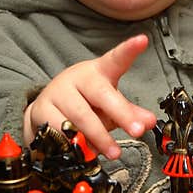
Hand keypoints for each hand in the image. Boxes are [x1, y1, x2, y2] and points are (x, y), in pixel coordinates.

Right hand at [23, 34, 156, 159]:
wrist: (47, 109)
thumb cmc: (86, 104)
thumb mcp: (110, 106)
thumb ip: (130, 113)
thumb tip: (149, 122)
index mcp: (100, 71)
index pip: (116, 58)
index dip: (129, 50)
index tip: (142, 40)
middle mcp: (79, 77)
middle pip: (102, 94)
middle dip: (122, 114)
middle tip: (137, 131)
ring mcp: (58, 92)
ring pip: (82, 117)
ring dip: (100, 138)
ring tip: (114, 152)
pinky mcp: (42, 109)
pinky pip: (62, 131)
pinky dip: (77, 145)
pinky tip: (86, 152)